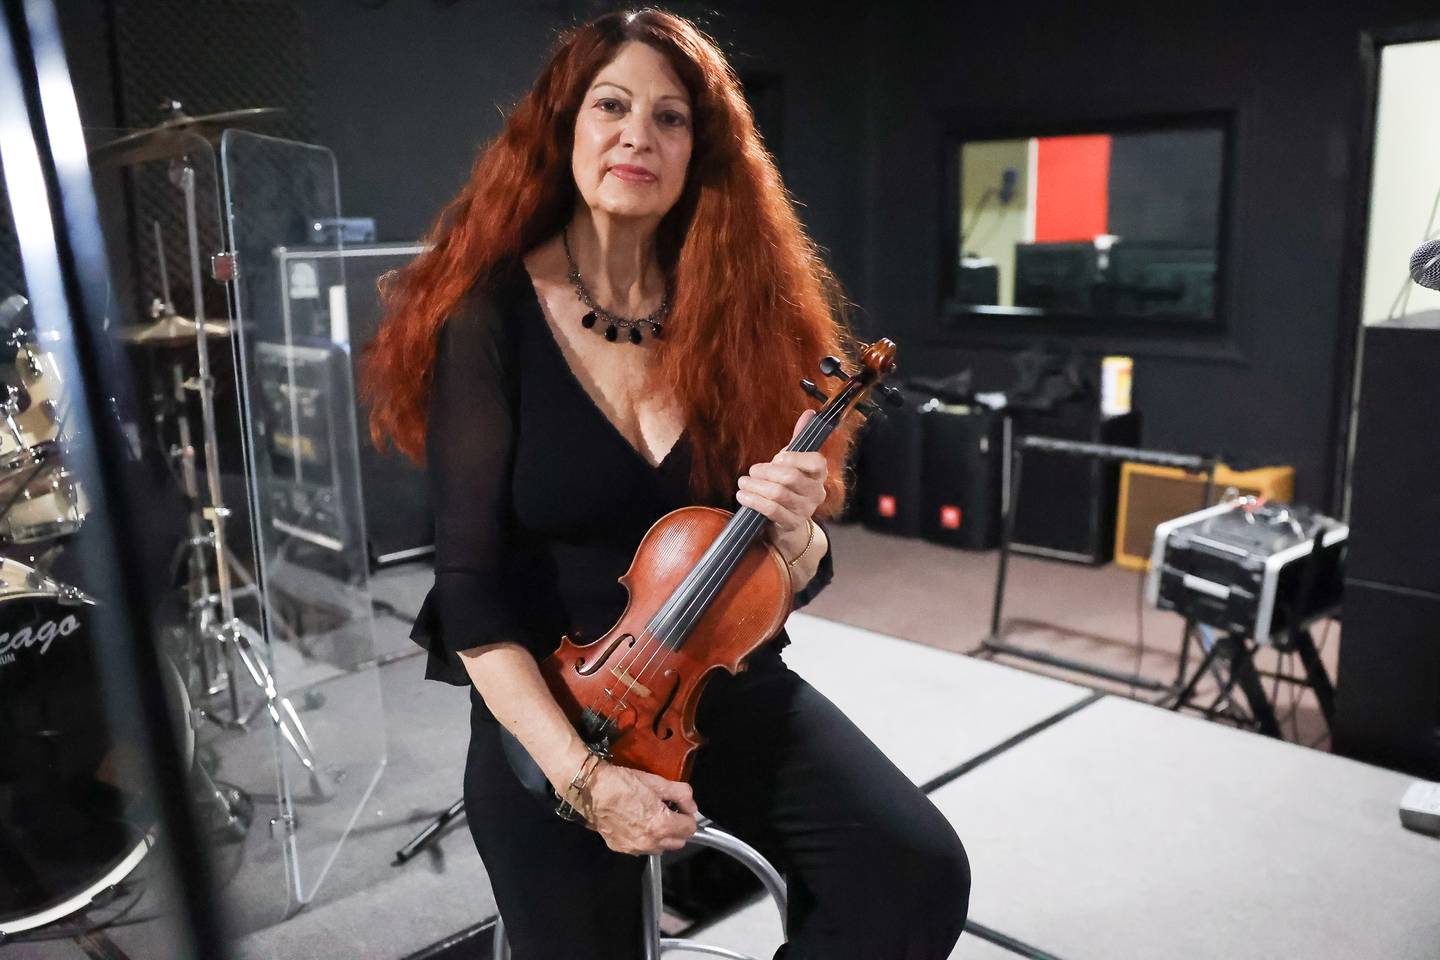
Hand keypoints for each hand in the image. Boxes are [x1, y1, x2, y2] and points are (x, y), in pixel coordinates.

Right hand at [583, 763, 697, 855]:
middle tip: (668, 812)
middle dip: (677, 828)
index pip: (690, 828)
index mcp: (662, 825)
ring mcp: (635, 848)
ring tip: (652, 818)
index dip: (687, 815)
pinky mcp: (621, 848)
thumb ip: (681, 794)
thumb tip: (691, 806)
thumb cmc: (624, 783)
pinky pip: (642, 849)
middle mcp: (650, 842)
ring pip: (660, 848)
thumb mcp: (657, 782)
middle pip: (678, 842)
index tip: (680, 807)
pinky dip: (645, 839)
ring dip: (662, 836)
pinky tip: (637, 824)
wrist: (592, 790)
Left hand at [735, 410, 827, 561]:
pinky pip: (770, 510)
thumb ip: (799, 440)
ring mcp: (805, 510)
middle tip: (752, 471)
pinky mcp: (791, 524)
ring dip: (755, 486)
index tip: (776, 457)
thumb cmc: (789, 488)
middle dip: (766, 472)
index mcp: (819, 475)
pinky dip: (753, 501)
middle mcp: (816, 493)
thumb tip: (809, 413)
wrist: (788, 524)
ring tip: (743, 482)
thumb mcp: (794, 463)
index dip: (794, 458)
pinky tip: (743, 496)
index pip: (816, 462)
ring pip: (778, 494)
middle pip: (790, 477)